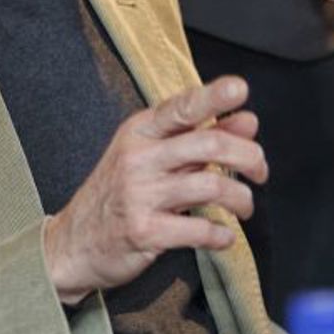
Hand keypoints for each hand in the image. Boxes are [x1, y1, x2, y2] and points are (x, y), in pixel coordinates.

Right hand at [42, 77, 268, 303]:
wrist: (73, 243)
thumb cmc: (118, 195)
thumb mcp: (151, 157)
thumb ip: (199, 137)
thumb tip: (248, 120)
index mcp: (140, 132)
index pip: (181, 107)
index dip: (214, 96)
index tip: (240, 90)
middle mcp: (138, 158)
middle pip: (209, 143)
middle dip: (248, 156)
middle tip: (260, 171)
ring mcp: (140, 194)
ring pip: (211, 186)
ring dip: (241, 198)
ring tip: (244, 207)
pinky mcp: (144, 231)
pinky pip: (199, 229)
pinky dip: (222, 235)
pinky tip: (223, 236)